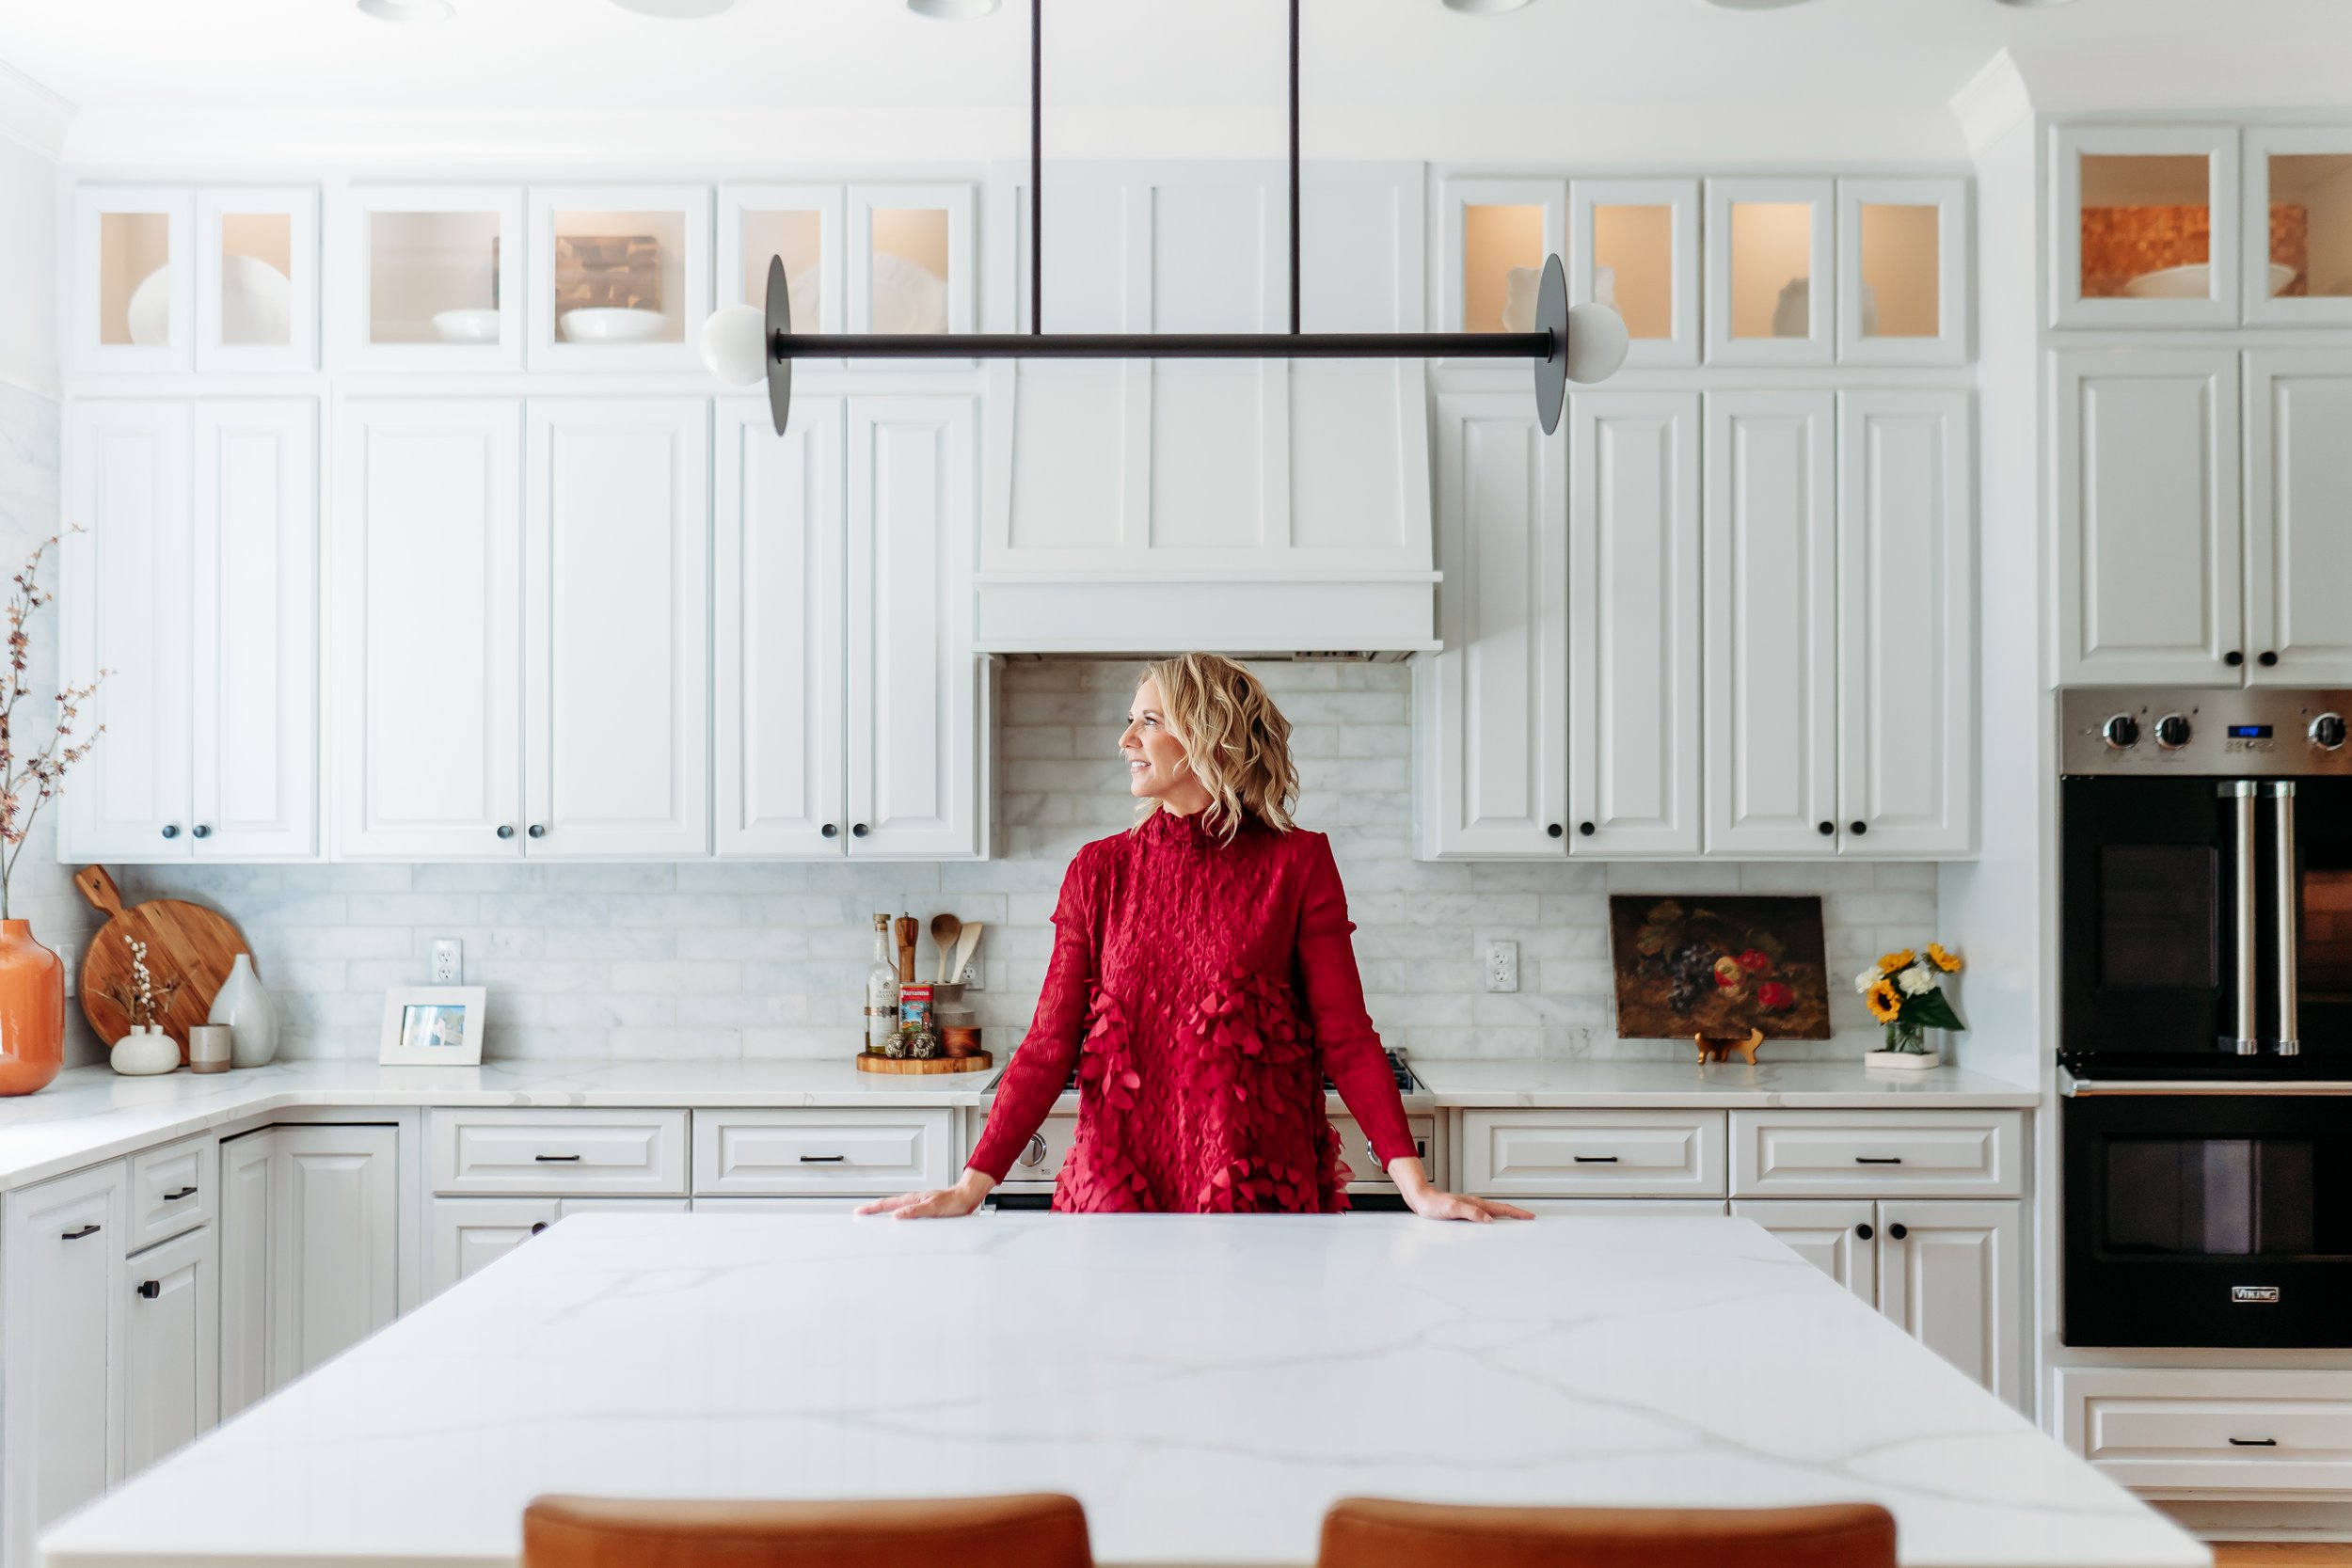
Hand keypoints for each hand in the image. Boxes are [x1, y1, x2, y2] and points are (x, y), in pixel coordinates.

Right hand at [856, 1169, 995, 1218]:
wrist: (966, 1198)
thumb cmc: (953, 1202)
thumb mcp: (933, 1208)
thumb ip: (915, 1211)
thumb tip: (897, 1215)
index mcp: (912, 1200)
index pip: (887, 1204)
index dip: (872, 1208)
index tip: (859, 1211)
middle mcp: (913, 1200)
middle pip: (887, 1204)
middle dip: (872, 1209)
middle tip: (860, 1214)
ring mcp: (917, 1203)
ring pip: (895, 1207)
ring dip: (882, 1210)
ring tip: (871, 1215)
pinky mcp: (922, 1207)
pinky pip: (904, 1211)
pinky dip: (895, 1213)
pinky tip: (895, 1218)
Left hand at [1389, 1158, 1532, 1222]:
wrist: (1421, 1200)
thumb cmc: (1434, 1204)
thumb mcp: (1453, 1208)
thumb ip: (1471, 1213)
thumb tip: (1488, 1219)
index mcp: (1476, 1204)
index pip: (1502, 1208)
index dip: (1517, 1213)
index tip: (1530, 1216)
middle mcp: (1476, 1205)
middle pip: (1501, 1209)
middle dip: (1517, 1214)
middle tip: (1529, 1219)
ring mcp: (1471, 1208)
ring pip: (1494, 1212)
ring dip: (1507, 1216)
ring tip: (1517, 1222)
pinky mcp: (1465, 1212)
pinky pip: (1485, 1216)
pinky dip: (1494, 1219)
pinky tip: (1493, 1224)